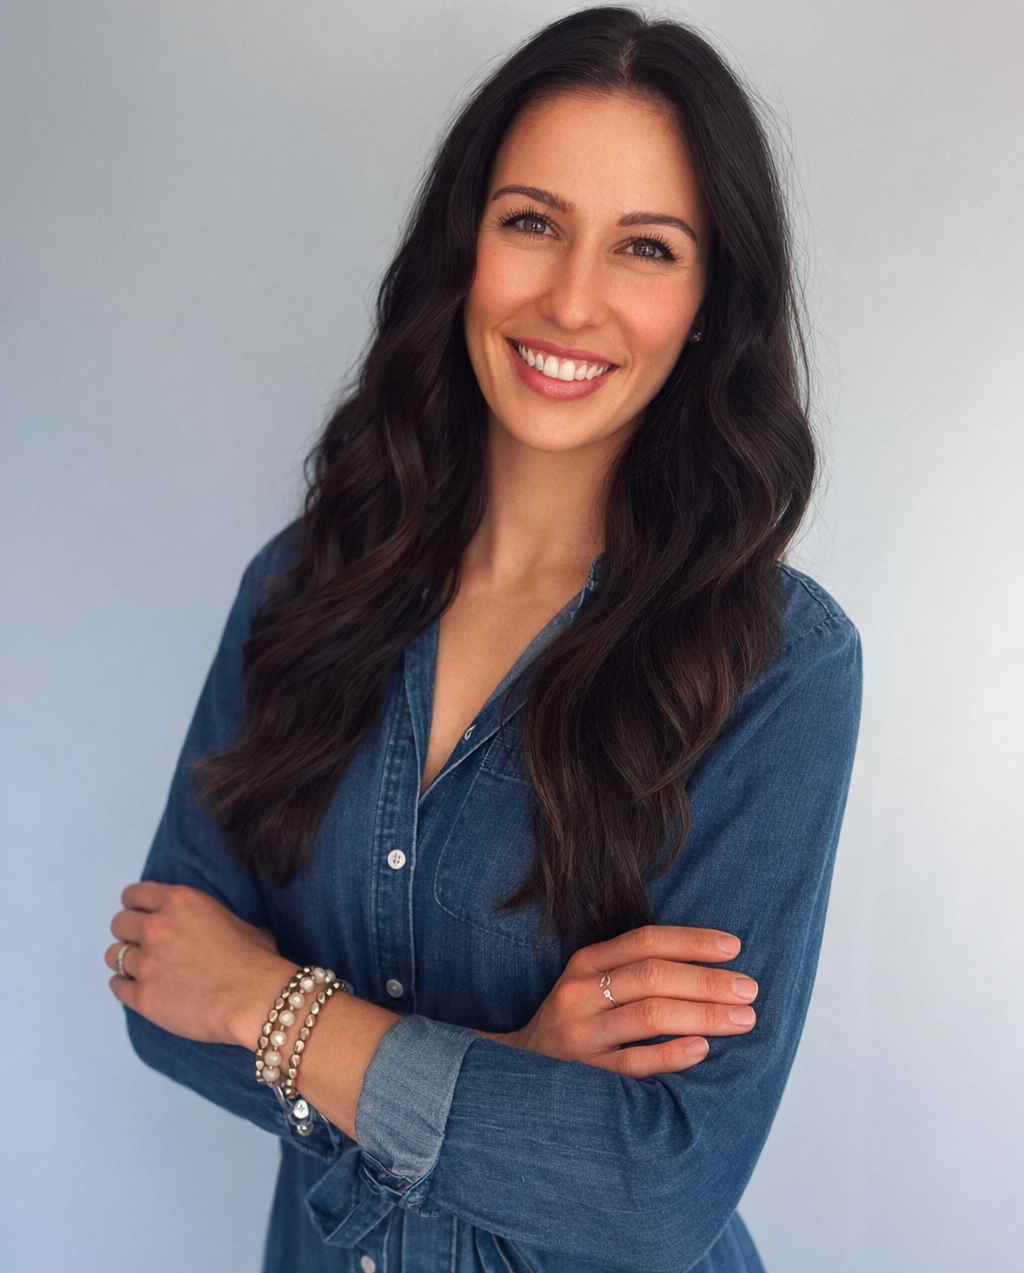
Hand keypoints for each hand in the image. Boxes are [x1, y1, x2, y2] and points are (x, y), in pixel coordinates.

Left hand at [105, 883, 291, 1047]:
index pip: (135, 894)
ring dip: (125, 960)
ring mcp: (147, 962)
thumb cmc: (256, 961)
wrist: (255, 998)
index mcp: (180, 902)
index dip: (135, 905)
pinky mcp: (143, 996)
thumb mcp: (237, 921)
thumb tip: (214, 928)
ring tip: (141, 968)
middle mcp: (157, 927)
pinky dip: (125, 986)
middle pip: (120, 923)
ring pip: (114, 955)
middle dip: (129, 933)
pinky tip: (138, 988)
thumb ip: (211, 919)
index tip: (138, 913)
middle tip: (142, 944)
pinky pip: (117, 986)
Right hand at [493, 925, 757, 1076]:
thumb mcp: (589, 986)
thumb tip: (709, 964)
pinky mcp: (583, 1077)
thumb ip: (633, 971)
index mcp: (584, 963)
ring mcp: (580, 1036)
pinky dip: (670, 1055)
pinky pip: (633, 1064)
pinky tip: (703, 1050)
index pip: (645, 942)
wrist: (515, 1076)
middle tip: (750, 990)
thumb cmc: (575, 1024)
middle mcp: (579, 994)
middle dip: (707, 981)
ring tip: (742, 1019)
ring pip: (648, 1017)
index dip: (692, 941)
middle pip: (652, 977)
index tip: (734, 947)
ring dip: (703, 1015)